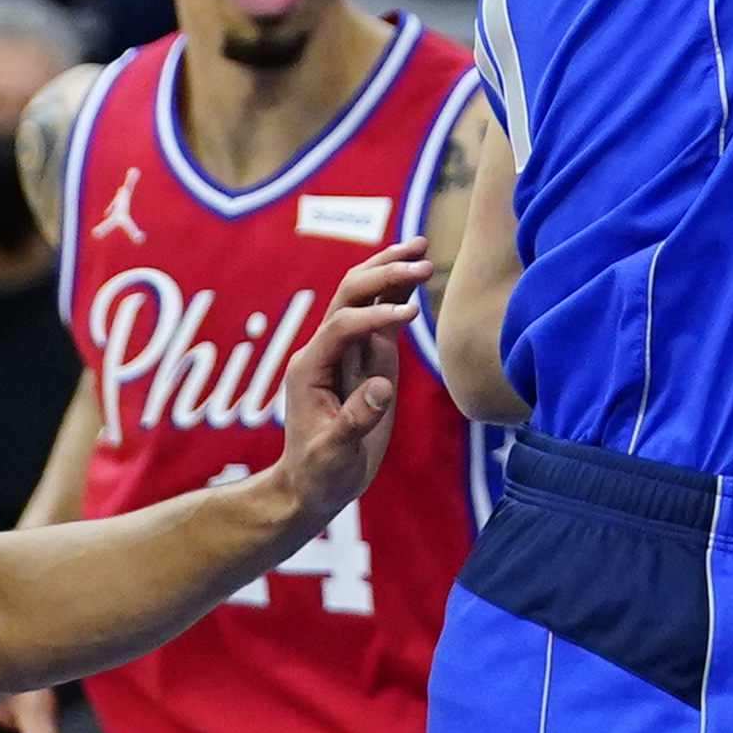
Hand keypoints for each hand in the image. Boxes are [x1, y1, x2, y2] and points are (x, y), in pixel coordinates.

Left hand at [256, 242, 425, 536]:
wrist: (314, 485)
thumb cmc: (320, 473)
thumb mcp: (333, 455)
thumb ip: (355, 420)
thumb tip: (382, 387)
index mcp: (310, 368)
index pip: (342, 325)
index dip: (375, 316)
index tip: (412, 315)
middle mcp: (324, 350)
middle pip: (349, 295)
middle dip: (383, 274)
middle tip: (422, 261)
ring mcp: (345, 352)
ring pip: (363, 296)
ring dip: (390, 270)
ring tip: (421, 248)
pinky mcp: (365, 359)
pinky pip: (380, 318)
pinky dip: (398, 294)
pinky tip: (417, 275)